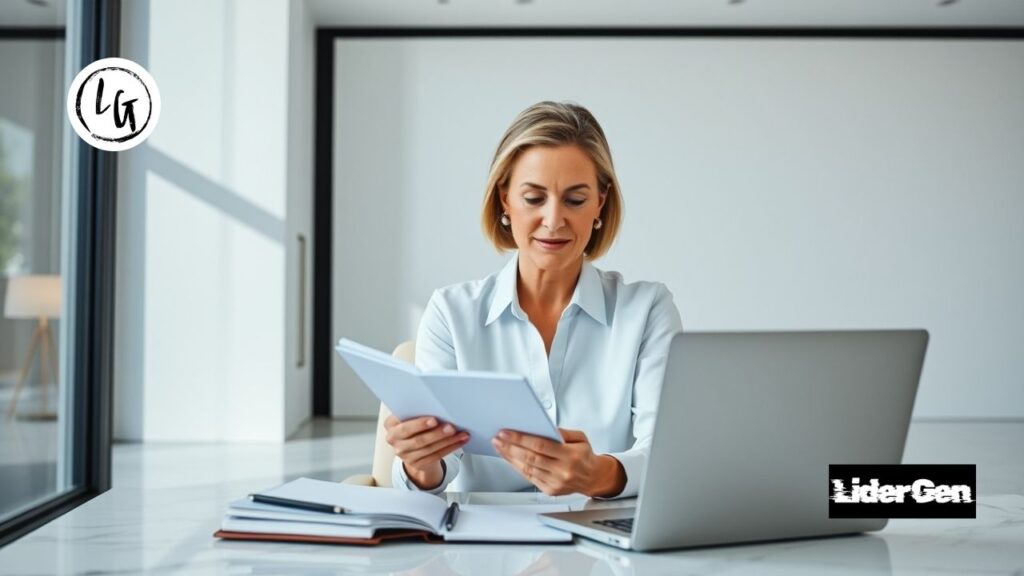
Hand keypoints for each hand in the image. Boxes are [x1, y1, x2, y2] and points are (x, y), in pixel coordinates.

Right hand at [384, 415, 468, 489]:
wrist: (411, 443)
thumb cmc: (413, 423)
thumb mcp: (410, 415)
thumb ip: (418, 411)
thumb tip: (439, 407)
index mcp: (391, 425)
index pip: (405, 426)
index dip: (420, 424)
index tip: (435, 419)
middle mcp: (394, 441)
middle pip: (418, 439)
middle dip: (437, 434)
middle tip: (451, 427)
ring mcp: (404, 455)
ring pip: (429, 448)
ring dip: (448, 441)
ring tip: (461, 434)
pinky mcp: (416, 463)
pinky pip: (435, 456)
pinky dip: (450, 448)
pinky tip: (459, 441)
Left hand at [491, 428, 625, 496]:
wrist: (593, 478)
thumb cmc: (585, 455)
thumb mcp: (580, 438)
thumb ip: (561, 432)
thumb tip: (541, 427)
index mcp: (571, 456)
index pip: (541, 446)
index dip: (521, 439)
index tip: (506, 433)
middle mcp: (563, 471)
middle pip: (531, 458)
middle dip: (510, 447)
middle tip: (498, 438)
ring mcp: (556, 483)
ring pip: (527, 469)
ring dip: (510, 457)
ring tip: (500, 447)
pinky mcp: (550, 490)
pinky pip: (529, 477)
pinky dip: (517, 467)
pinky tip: (510, 458)